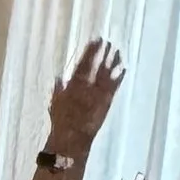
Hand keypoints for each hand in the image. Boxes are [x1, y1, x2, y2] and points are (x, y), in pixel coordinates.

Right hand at [45, 39, 124, 155]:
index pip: (84, 62)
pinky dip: (119, 76)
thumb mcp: (55, 104)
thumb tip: (60, 78)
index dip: (90, 51)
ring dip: (113, 60)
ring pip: (107, 72)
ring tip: (117, 50)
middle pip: (97, 64)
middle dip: (103, 52)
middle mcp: (87, 85)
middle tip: (108, 41)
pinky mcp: (107, 100)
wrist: (72, 138)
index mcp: (73, 84)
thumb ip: (58, 90)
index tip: (95, 41)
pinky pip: (115, 85)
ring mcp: (98, 92)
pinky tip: (123, 68)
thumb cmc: (61, 122)